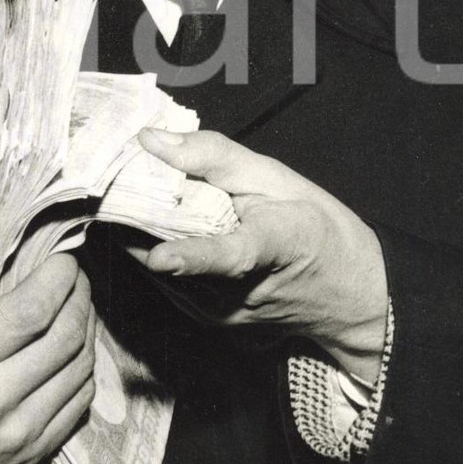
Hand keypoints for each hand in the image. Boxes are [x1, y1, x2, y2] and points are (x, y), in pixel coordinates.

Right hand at [0, 252, 94, 463]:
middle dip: (79, 293)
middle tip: (74, 270)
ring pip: (79, 368)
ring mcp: (16, 438)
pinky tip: (76, 347)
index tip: (61, 253)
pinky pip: (78, 404)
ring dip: (88, 327)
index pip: (28, 312)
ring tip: (78, 301)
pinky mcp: (30, 460)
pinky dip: (85, 368)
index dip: (57, 276)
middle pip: (64, 335)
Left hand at [132, 129, 387, 380]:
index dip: (196, 256)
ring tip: (137, 196)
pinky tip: (159, 227)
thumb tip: (151, 139)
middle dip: (136, 216)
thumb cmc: (315, 225)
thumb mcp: (276, 177)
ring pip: (159, 270)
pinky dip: (156, 251)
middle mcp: (244, 292)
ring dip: (141, 233)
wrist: (349, 295)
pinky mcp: (210, 324)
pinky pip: (166, 282)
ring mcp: (224, 315)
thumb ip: (213, 155)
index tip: (162, 258)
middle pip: (174, 255)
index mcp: (277, 246)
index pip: (233, 255)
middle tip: (113, 175)